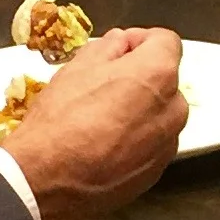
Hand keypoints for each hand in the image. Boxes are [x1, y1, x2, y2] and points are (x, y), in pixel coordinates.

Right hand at [3, 27, 187, 219]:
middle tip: (106, 83)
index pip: (166, 42)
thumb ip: (109, 46)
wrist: (47, 180)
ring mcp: (166, 145)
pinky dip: (137, 139)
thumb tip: (121, 44)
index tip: (121, 48)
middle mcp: (172, 109)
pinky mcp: (155, 172)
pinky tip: (105, 144)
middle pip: (165, 80)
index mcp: (157, 74)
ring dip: (141, 108)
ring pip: (160, 114)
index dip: (141, 40)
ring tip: (103, 117)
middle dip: (141, 76)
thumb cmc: (61, 118)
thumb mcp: (78, 66)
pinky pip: (153, 144)